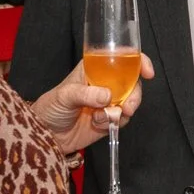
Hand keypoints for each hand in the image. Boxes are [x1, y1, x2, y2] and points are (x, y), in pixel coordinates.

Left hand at [31, 55, 152, 153]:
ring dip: (123, 111)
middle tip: (127, 107)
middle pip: (132, 82)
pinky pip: (123, 119)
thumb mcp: (64, 95)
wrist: (46, 136)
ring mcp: (109, 101)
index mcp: (94, 68)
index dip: (138, 61)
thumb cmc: (51, 108)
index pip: (121, 58)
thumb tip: (107, 96)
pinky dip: (114, 123)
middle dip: (135, 94)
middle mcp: (105, 83)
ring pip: (131, 101)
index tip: (146, 71)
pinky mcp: (109, 119)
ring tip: (107, 118)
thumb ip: (85, 94)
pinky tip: (99, 124)